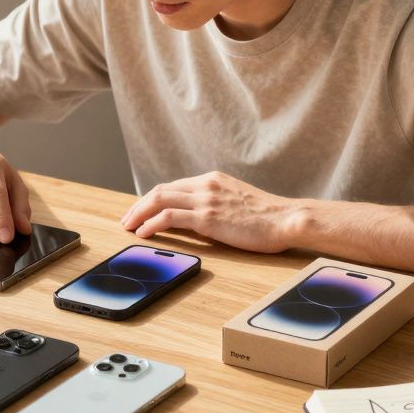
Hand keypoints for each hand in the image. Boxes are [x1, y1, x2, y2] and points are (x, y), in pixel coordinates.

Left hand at [120, 171, 296, 252]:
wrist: (287, 218)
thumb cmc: (268, 217)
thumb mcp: (237, 201)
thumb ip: (217, 202)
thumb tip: (199, 217)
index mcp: (212, 179)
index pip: (172, 187)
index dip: (151, 199)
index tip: (140, 211)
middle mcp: (206, 185)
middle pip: (160, 191)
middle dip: (138, 205)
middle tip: (126, 219)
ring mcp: (206, 200)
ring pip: (159, 200)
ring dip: (138, 214)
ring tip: (128, 227)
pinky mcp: (207, 217)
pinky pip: (169, 217)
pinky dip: (151, 224)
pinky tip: (143, 233)